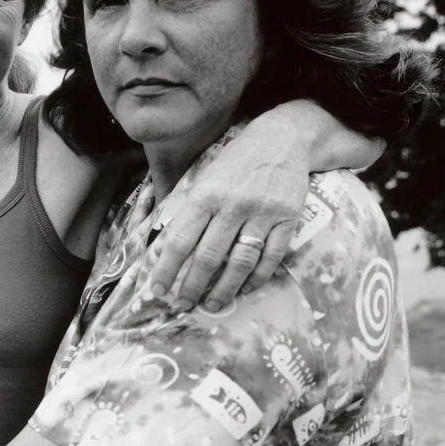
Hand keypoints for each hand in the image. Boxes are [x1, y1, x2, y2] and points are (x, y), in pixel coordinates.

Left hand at [147, 111, 308, 311]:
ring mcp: (262, 213)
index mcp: (205, 196)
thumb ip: (182, 215)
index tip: (156, 291)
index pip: (180, 240)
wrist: (282, 139)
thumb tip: (160, 251)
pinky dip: (257, 277)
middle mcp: (232, 205)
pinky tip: (244, 289)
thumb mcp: (203, 182)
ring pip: (240, 261)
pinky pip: (271, 257)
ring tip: (211, 305)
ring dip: (224, 289)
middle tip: (182, 306)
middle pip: (208, 256)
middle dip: (192, 286)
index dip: (166, 269)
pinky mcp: (288, 219)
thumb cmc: (234, 164)